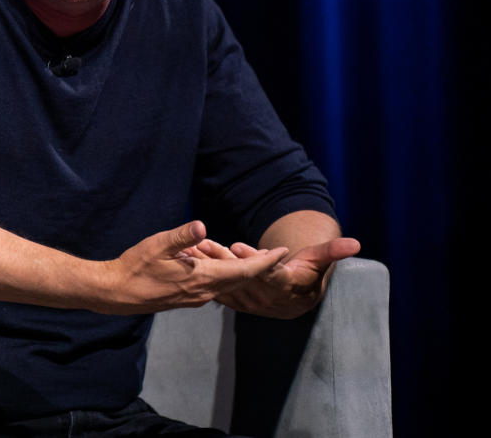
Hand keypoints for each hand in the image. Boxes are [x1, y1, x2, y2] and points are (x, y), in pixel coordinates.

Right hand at [94, 221, 287, 314]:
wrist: (117, 293)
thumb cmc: (135, 267)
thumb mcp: (156, 246)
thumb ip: (181, 236)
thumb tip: (202, 226)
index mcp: (202, 278)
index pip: (243, 271)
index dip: (265, 262)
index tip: (283, 253)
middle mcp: (204, 292)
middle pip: (241, 279)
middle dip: (258, 266)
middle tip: (274, 252)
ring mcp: (196, 297)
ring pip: (227, 282)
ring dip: (237, 268)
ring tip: (244, 253)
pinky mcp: (188, 298)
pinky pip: (214, 285)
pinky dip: (221, 273)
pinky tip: (212, 261)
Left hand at [185, 235, 359, 317]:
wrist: (293, 299)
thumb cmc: (306, 273)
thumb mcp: (318, 260)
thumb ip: (333, 252)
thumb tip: (356, 243)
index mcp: (280, 284)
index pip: (267, 272)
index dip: (254, 260)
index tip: (241, 245)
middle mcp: (261, 294)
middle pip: (239, 276)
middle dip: (222, 259)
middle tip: (206, 243)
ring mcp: (245, 299)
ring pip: (223, 280)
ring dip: (208, 265)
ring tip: (192, 247)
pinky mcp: (232, 299)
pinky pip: (214, 285)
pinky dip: (202, 273)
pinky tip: (186, 257)